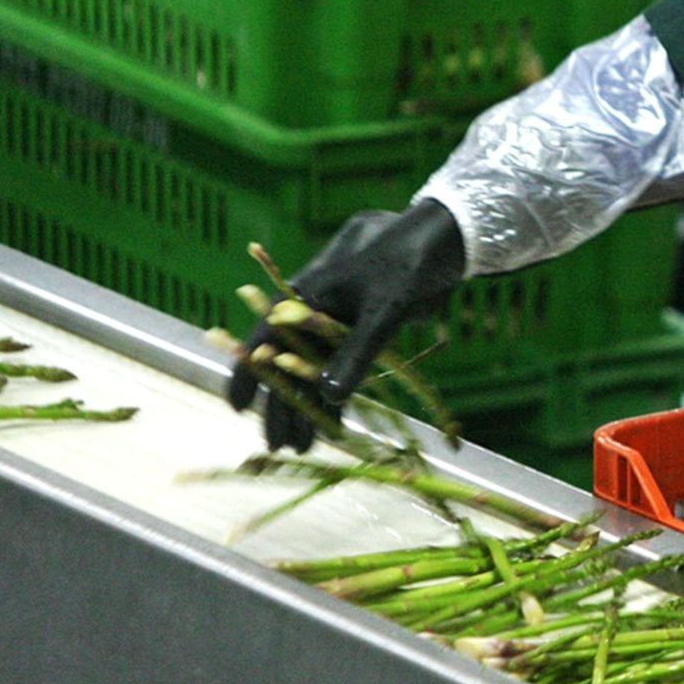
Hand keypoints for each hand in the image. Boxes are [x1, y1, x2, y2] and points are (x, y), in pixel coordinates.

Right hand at [228, 199, 465, 450]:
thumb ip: (356, 353)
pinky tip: (333, 421)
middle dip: (282, 403)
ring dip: (310, 403)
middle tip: (279, 445)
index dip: (249, 373)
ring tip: (304, 444)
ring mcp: (339, 318)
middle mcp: (315, 307)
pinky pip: (341, 364)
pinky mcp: (363, 326)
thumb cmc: (407, 264)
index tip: (239, 408)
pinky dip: (336, 391)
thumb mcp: (383, 310)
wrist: (444, 239)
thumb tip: (328, 398)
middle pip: (288, 361)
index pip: (264, 337)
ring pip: (314, 366)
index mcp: (307, 294)